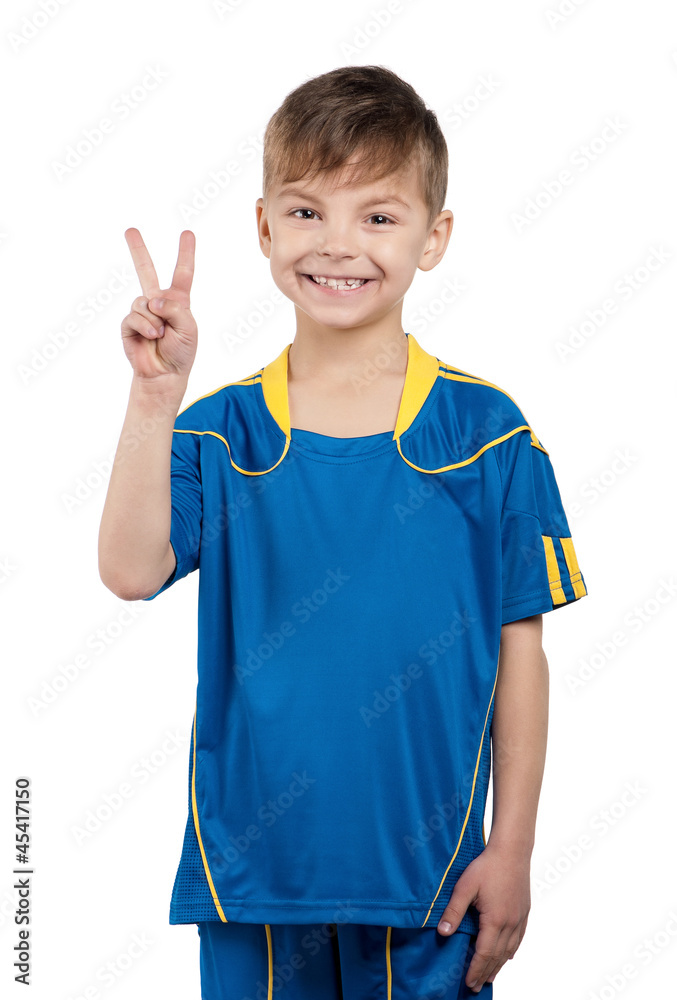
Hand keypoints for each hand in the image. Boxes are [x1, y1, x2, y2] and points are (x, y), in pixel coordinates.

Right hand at [121, 228, 197, 383]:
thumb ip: (174, 308)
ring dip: (154, 321)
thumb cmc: (181, 352)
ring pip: (142, 302)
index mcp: (177, 301)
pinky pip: (134, 316)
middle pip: (146, 271)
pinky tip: (151, 337)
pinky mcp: (129, 324)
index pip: (182, 273)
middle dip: (137, 250)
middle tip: (130, 230)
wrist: (165, 374)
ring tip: (161, 336)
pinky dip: (145, 327)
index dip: (185, 253)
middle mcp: (158, 303)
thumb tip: (152, 300)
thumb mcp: (189, 328)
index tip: (187, 233)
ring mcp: (142, 312)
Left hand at [436, 843, 530, 991]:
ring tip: (489, 976)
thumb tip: (443, 932)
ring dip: (499, 965)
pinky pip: (519, 938)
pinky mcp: (524, 911)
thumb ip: (454, 910)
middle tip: (475, 986)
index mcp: (495, 920)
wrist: (512, 851)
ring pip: (510, 950)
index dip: (476, 969)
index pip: (484, 953)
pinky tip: (508, 955)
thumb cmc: (487, 866)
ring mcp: (519, 918)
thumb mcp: (465, 886)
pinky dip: (511, 951)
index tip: (468, 982)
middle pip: (498, 956)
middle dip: (485, 972)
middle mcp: (510, 923)